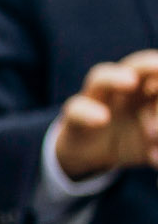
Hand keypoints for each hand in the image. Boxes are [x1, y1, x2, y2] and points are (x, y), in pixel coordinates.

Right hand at [56, 51, 157, 179]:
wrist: (93, 158)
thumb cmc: (133, 143)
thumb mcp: (155, 143)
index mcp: (149, 91)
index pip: (157, 75)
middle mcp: (122, 90)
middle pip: (134, 66)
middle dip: (147, 65)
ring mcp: (96, 101)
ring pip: (100, 78)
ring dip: (114, 78)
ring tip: (129, 82)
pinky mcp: (74, 119)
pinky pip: (76, 110)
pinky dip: (87, 112)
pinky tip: (102, 119)